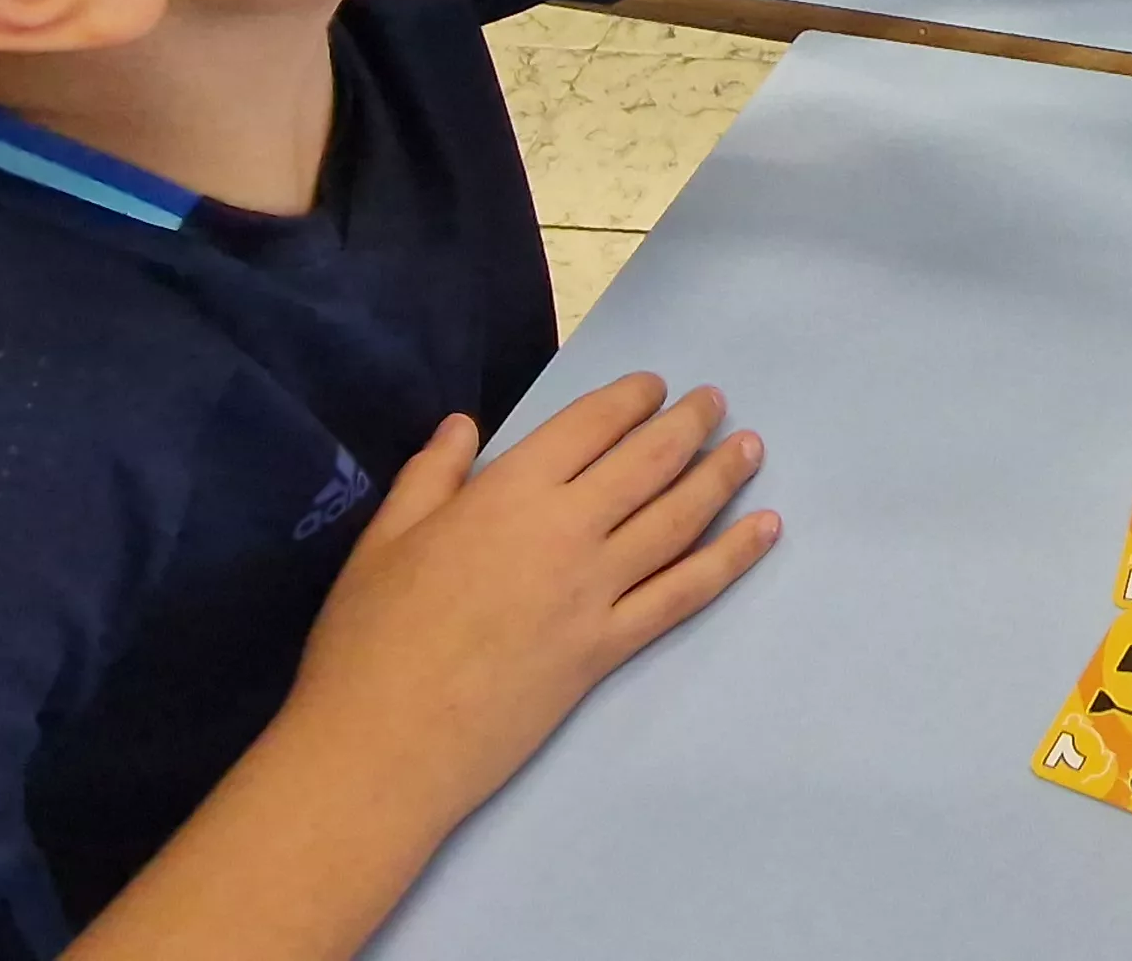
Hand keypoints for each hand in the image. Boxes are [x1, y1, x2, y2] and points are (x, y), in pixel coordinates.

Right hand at [277, 375, 778, 833]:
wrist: (384, 744)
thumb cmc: (368, 640)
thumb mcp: (384, 540)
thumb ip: (431, 475)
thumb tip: (464, 425)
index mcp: (508, 492)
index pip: (589, 426)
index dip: (631, 399)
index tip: (657, 387)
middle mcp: (565, 531)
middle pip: (648, 463)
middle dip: (690, 425)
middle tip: (716, 402)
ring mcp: (595, 592)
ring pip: (677, 519)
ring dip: (721, 477)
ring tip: (751, 448)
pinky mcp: (609, 649)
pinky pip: (684, 594)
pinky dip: (731, 558)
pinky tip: (764, 530)